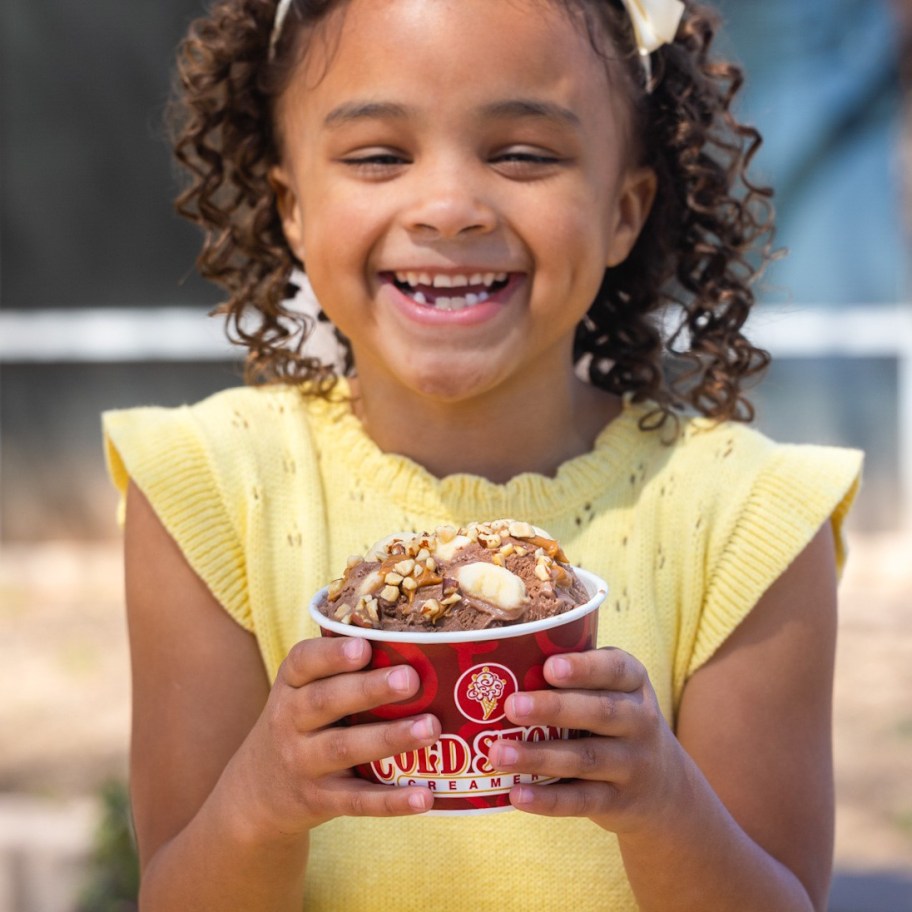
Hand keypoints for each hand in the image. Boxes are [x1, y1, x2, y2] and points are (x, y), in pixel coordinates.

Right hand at [234, 636, 440, 836]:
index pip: (303, 662)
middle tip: (410, 680)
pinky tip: (424, 797)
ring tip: (430, 728)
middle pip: (327, 701)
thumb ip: (342, 673)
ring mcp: (303, 763)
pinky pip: (357, 801)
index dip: (332, 654)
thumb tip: (417, 651)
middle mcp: (290, 720)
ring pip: (345, 749)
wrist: (257, 793)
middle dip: (370, 690)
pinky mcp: (319, 801)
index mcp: (291, 685)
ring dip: (389, 738)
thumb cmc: (302, 724)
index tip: (363, 647)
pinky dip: (391, 801)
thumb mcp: (302, 693)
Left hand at [487, 647, 686, 832]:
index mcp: (634, 683)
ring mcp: (633, 764)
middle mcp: (640, 721)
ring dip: (539, 756)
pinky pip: (582, 801)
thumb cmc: (615, 721)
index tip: (550, 667)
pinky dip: (548, 800)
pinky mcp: (620, 802)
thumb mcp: (611, 692)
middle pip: (600, 712)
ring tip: (498, 752)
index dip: (583, 668)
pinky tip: (516, 794)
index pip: (616, 669)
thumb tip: (504, 668)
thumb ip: (575, 679)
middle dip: (554, 708)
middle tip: (512, 706)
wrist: (665, 787)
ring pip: (585, 759)